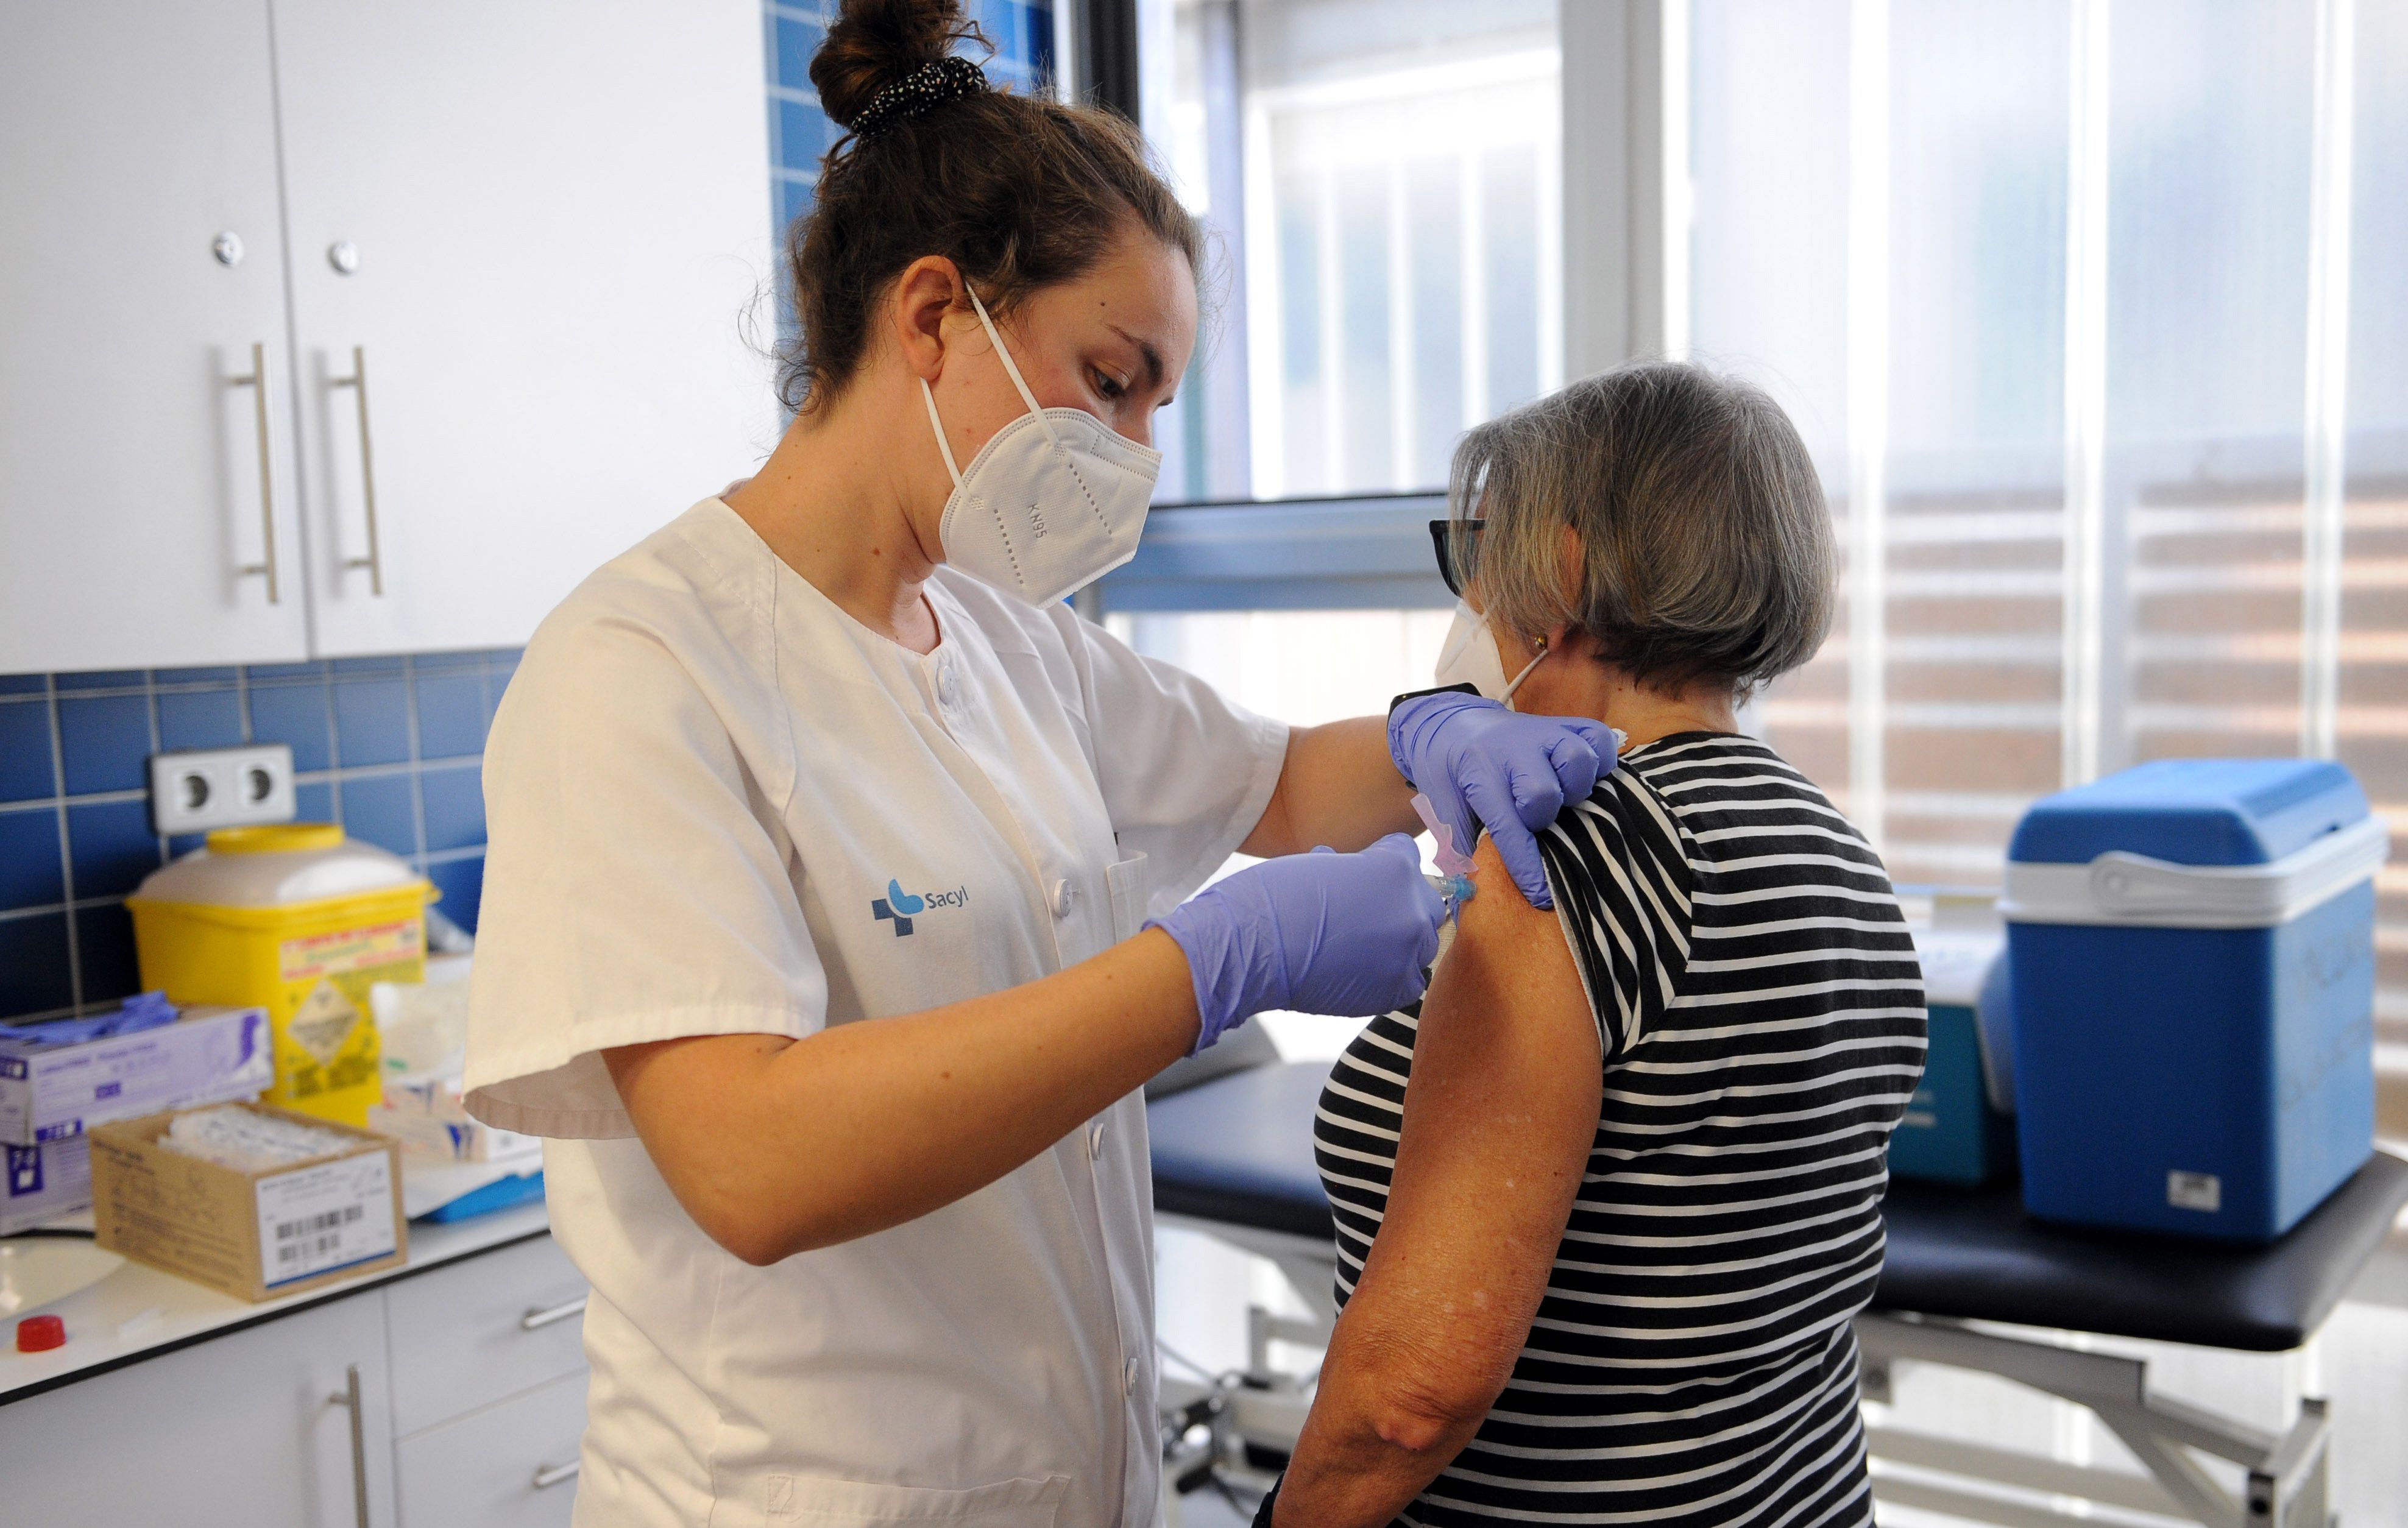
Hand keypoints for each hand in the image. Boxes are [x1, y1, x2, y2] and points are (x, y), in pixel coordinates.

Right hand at [1148, 834, 1445, 1053]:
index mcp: (1395, 868)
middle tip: (1362, 912)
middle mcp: (1411, 909)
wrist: (1252, 949)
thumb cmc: (1275, 899)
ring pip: (1421, 941)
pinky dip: (1392, 975)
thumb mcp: (1321, 863)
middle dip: (1397, 901)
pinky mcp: (1395, 989)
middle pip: (1423, 900)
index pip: (1407, 855)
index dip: (1380, 861)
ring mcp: (1407, 951)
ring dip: (1398, 939)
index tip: (1362, 874)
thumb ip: (1355, 869)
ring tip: (1358, 944)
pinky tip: (1362, 969)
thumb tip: (1359, 875)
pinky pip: (1411, 978)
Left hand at [1388, 691, 1619, 908]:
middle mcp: (1514, 748)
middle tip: (1537, 821)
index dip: (1527, 865)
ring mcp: (1543, 732)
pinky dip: (1602, 759)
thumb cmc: (1450, 776)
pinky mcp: (1566, 723)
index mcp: (1479, 773)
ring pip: (1578, 759)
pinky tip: (1588, 776)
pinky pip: (1600, 738)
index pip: (1508, 826)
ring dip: (1578, 786)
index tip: (1541, 895)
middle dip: (1544, 817)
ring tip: (1566, 798)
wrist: (1453, 725)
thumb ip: (1458, 854)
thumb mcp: (1443, 812)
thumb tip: (1467, 904)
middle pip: (1544, 791)